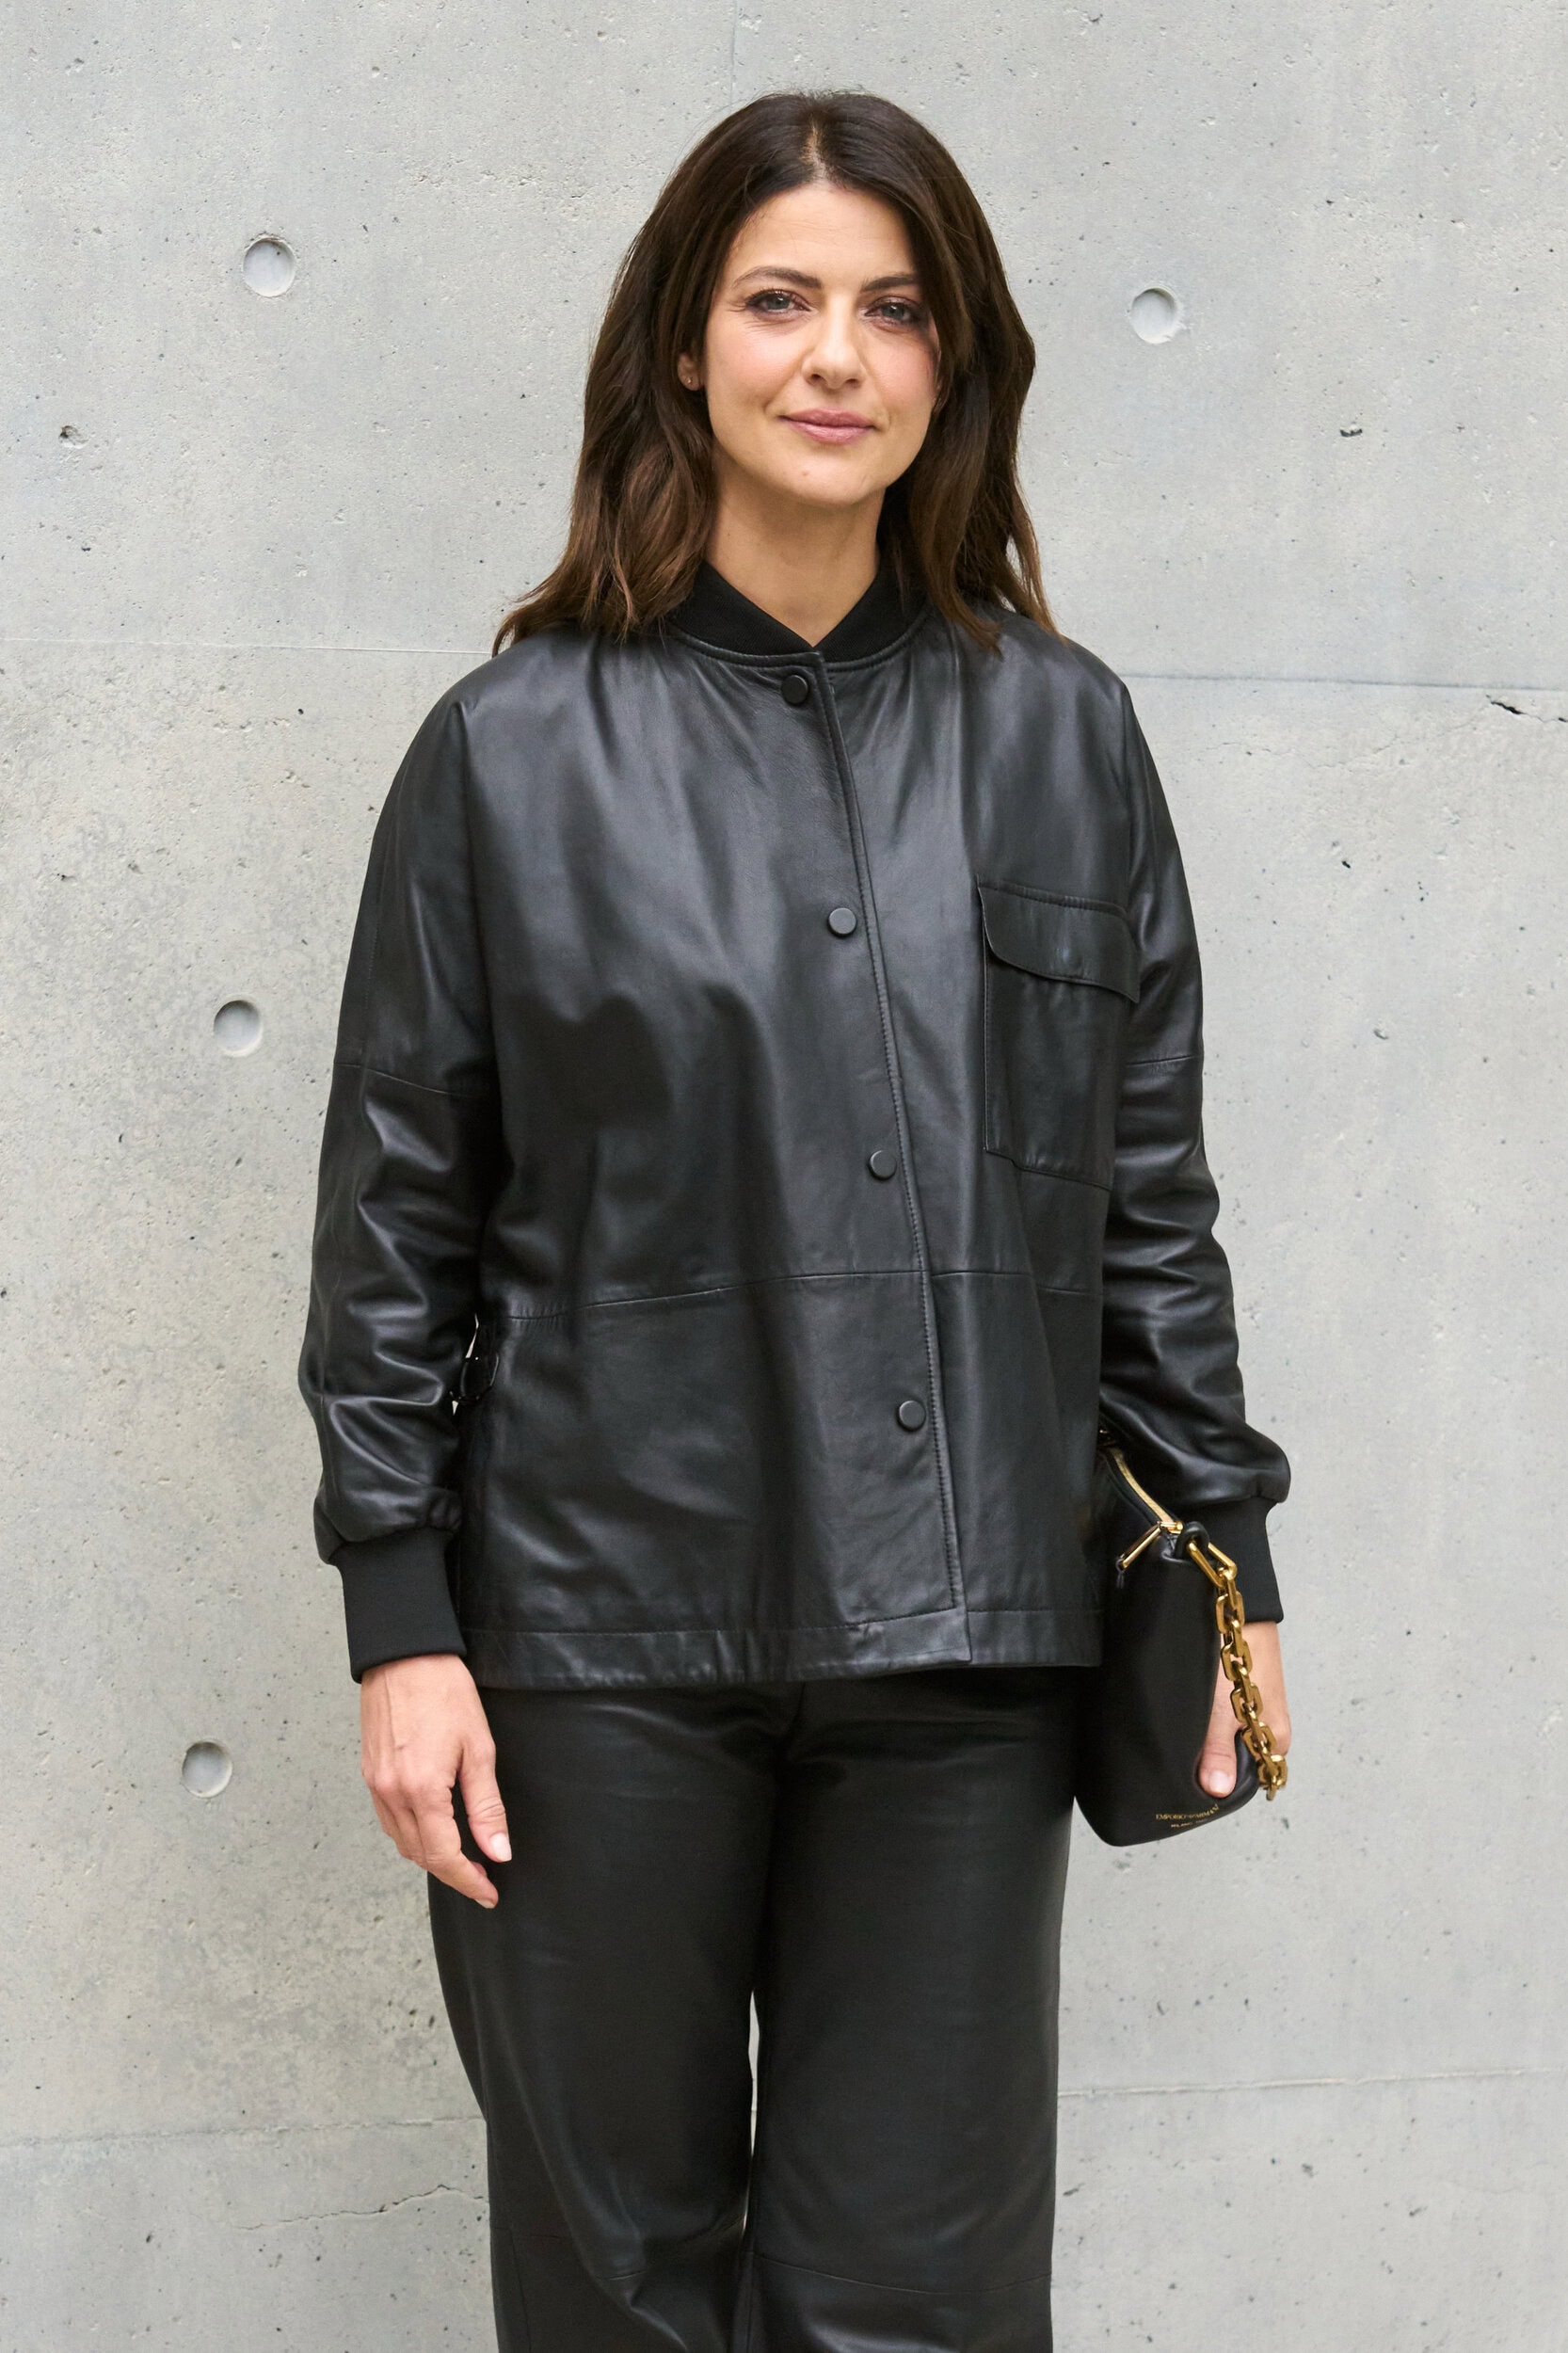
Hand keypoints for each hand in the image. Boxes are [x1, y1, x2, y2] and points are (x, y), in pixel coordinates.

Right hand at [359, 1654, 510, 1906]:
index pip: (444, 1857)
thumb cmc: (445, 1692)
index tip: (489, 1893)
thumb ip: (486, 1806)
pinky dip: (411, 1834)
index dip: (469, 1882)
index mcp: (422, 1790)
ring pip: (402, 1842)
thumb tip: (499, 1851)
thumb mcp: (479, 1748)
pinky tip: (432, 1828)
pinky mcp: (369, 1774)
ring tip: (462, 1857)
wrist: (404, 1655)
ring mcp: (375, 1785)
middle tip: (483, 1876)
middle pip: (421, 1855)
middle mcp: (392, 1794)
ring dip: (431, 1856)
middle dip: (452, 1873)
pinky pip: (389, 1821)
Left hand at [1198, 1621, 1291, 1798]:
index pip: (1250, 1778)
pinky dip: (1206, 1714)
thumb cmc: (1238, 1657)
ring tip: (1182, 1729)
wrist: (1237, 1606)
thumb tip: (1218, 1791)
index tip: (1191, 1781)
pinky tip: (1190, 1709)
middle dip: (1210, 1759)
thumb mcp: (1222, 1710)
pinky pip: (1223, 1712)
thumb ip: (1218, 1751)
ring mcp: (1256, 1703)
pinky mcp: (1243, 1686)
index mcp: (1277, 1738)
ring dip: (1206, 1735)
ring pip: (1227, 1733)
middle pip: (1237, 1756)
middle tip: (1179, 1755)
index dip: (1222, 1781)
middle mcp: (1270, 1723)